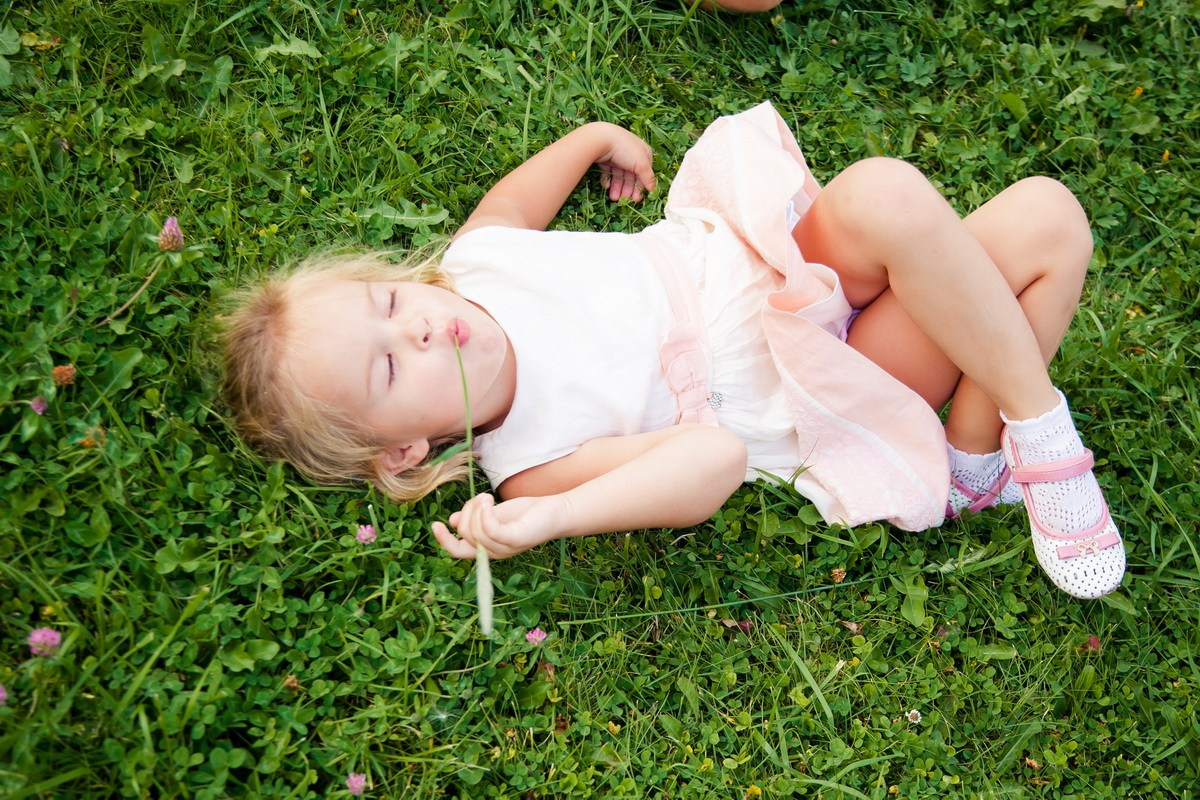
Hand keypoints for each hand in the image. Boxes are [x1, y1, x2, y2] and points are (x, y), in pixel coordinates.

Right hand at [432, 493, 569, 559]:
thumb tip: (453, 520)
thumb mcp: (495, 514)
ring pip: (474, 532)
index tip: (435, 523)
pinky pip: (490, 529)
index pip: (458, 551)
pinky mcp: (516, 539)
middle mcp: (495, 552)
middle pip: (464, 536)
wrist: (556, 511)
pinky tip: (488, 499)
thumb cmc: (527, 513)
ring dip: (476, 508)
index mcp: (487, 547)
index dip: (443, 540)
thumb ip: (475, 518)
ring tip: (487, 496)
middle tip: (480, 498)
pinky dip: (484, 512)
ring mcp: (506, 548)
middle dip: (465, 512)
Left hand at [591, 122, 656, 202]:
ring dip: (617, 188)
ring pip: (619, 176)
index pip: (644, 173)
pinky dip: (607, 181)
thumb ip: (648, 177)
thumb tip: (653, 189)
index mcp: (643, 153)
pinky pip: (608, 173)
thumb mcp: (641, 164)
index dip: (641, 187)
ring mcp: (618, 157)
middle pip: (631, 176)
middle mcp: (631, 155)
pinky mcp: (606, 159)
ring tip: (613, 198)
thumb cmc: (624, 150)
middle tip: (623, 200)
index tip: (636, 199)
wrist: (600, 139)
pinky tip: (606, 186)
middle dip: (627, 190)